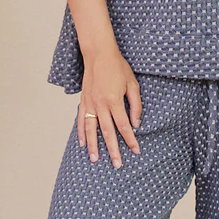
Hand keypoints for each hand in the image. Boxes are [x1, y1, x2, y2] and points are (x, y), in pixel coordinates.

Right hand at [79, 48, 141, 167]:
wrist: (99, 54)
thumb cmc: (118, 67)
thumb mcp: (133, 84)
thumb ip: (135, 104)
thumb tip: (136, 123)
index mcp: (114, 100)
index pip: (124, 126)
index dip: (130, 140)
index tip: (136, 151)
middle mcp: (100, 104)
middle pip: (107, 132)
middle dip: (113, 150)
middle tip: (117, 164)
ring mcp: (90, 104)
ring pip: (91, 129)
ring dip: (93, 146)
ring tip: (95, 160)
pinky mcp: (84, 101)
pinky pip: (81, 120)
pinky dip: (81, 133)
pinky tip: (82, 144)